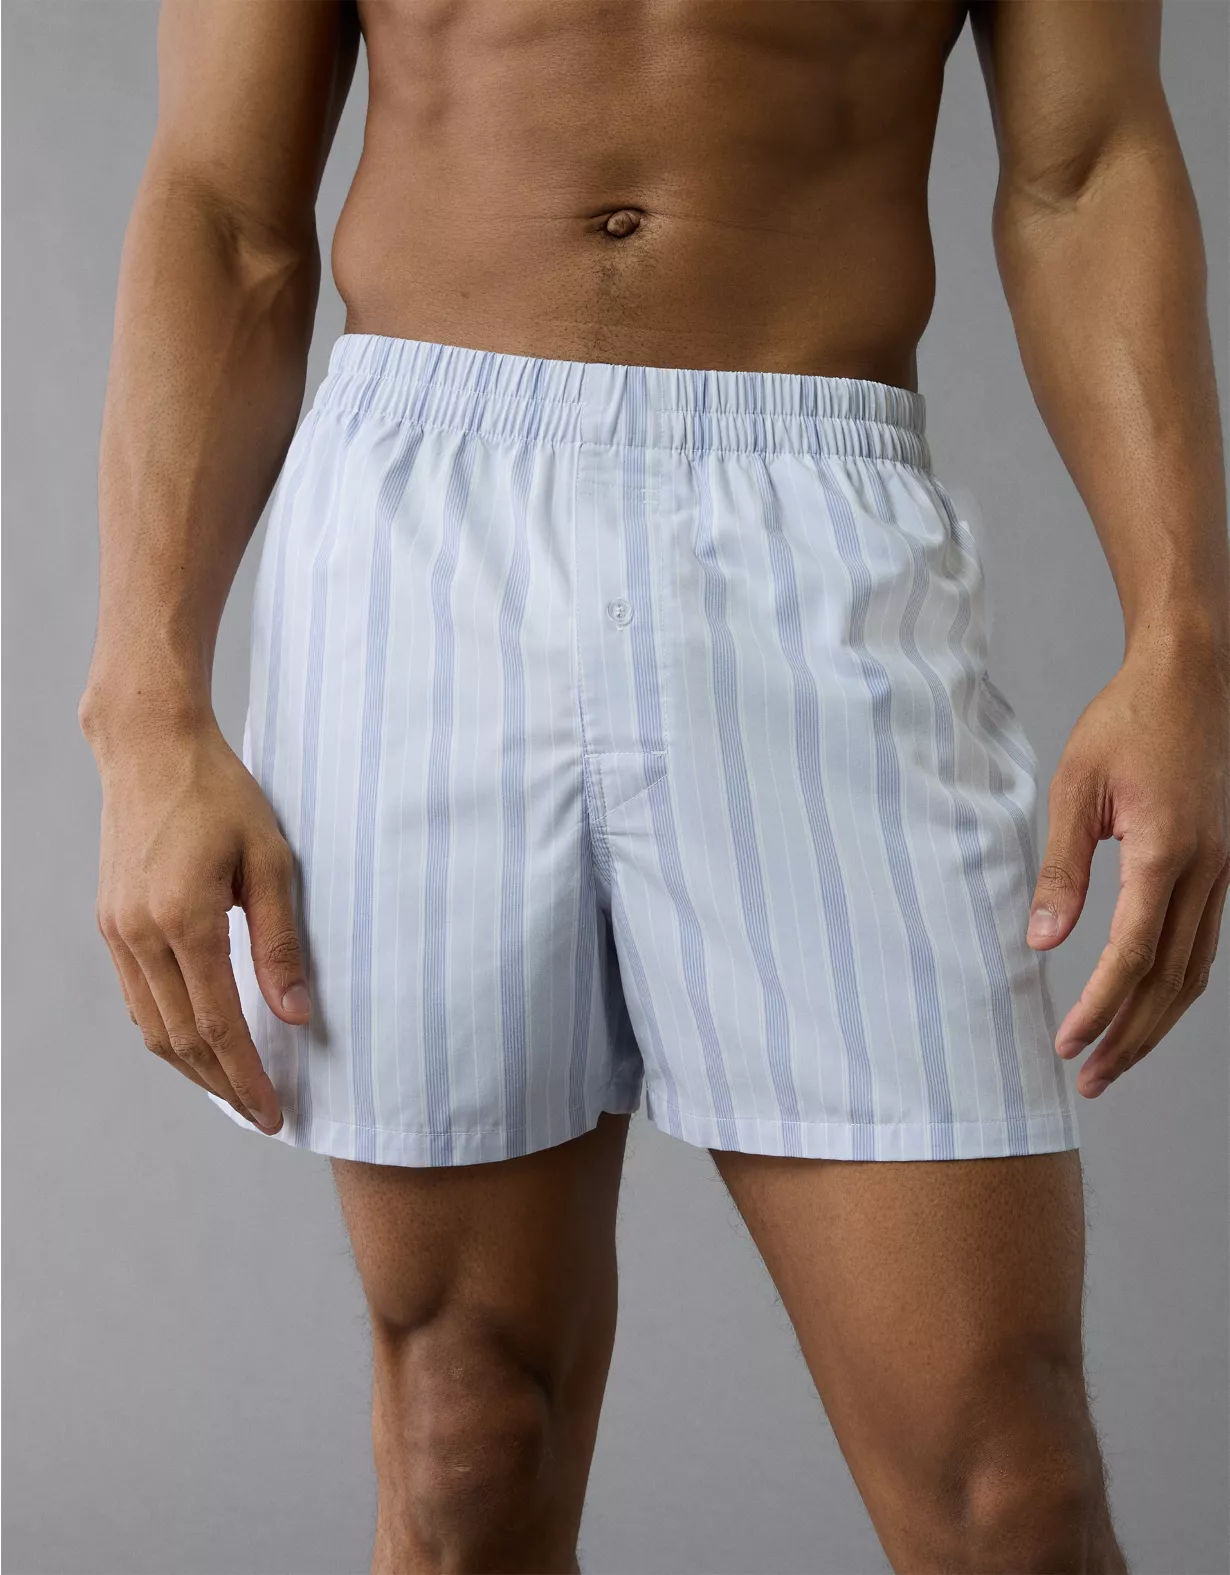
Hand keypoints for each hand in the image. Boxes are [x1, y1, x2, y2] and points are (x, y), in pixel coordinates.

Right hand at [88, 712, 308, 1130]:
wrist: (152, 748)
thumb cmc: (222, 795)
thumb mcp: (270, 860)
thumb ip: (280, 942)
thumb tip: (296, 1014)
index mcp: (185, 920)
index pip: (218, 1024)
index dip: (247, 1076)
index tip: (274, 1113)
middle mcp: (141, 933)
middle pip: (181, 1038)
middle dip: (223, 1084)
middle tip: (262, 1112)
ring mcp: (118, 930)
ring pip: (152, 1026)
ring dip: (193, 1065)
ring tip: (235, 1086)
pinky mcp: (111, 922)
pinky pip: (137, 998)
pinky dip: (168, 1030)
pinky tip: (199, 1038)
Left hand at [1026, 643, 1229, 1096]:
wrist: (1188, 675)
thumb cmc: (1125, 720)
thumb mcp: (1074, 787)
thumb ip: (1059, 867)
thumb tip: (1040, 940)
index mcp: (1165, 851)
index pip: (1132, 955)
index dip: (1100, 1008)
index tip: (1066, 1045)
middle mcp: (1204, 870)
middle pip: (1169, 981)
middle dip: (1129, 1037)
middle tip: (1088, 1079)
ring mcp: (1221, 870)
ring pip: (1193, 971)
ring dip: (1155, 1022)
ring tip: (1113, 1061)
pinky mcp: (1221, 865)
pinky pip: (1203, 944)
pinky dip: (1175, 987)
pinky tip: (1147, 1007)